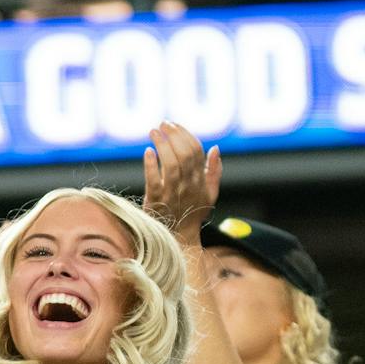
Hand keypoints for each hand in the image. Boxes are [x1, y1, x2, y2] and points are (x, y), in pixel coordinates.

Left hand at [141, 121, 220, 242]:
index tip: (173, 125)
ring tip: (153, 132)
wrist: (179, 239)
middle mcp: (189, 186)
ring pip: (171, 165)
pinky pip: (154, 182)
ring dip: (162, 145)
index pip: (197, 151)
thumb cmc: (192, 214)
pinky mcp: (156, 202)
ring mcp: (172, 194)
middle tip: (162, 124)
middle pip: (185, 155)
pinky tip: (148, 152)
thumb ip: (214, 172)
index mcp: (200, 181)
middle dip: (174, 135)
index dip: (185, 135)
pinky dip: (151, 165)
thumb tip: (216, 148)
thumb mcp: (209, 195)